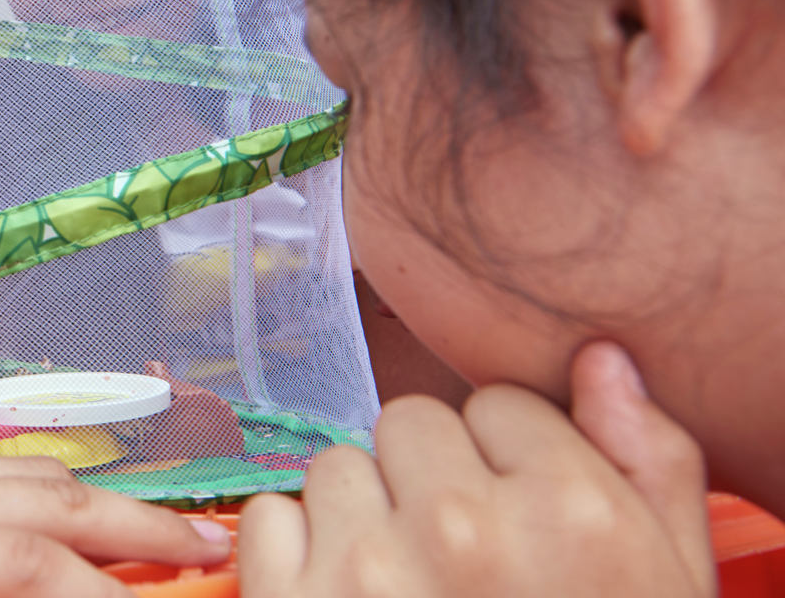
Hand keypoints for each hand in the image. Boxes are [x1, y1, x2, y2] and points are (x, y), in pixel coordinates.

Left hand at [238, 341, 712, 596]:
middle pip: (412, 423)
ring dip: (361, 515)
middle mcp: (464, 528)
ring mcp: (370, 568)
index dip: (506, 460)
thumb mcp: (665, 581)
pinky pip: (271, 517)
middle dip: (429, 477)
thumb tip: (599, 359)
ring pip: (338, 466)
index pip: (499, 405)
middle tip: (456, 556)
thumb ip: (645, 462)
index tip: (517, 516)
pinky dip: (294, 556)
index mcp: (568, 514)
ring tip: (404, 588)